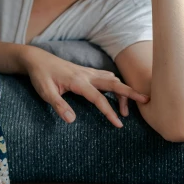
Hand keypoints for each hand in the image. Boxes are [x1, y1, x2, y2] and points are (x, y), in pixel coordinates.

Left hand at [22, 47, 148, 126]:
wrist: (36, 59)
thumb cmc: (40, 76)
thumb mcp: (45, 93)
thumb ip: (59, 106)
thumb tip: (72, 120)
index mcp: (78, 81)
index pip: (99, 99)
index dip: (110, 112)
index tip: (119, 124)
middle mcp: (86, 75)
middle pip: (114, 84)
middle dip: (131, 93)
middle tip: (146, 101)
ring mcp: (87, 72)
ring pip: (112, 80)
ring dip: (122, 91)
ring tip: (127, 108)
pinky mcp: (86, 72)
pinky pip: (106, 76)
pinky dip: (116, 85)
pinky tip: (117, 93)